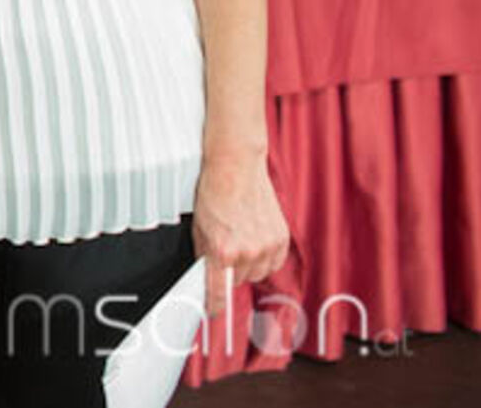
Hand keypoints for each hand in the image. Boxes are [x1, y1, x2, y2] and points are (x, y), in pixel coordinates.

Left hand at [192, 152, 289, 315]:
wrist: (235, 168)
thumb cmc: (214, 193)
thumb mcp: (198, 227)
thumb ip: (203, 255)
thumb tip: (204, 274)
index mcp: (222, 251)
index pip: (217, 291)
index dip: (213, 305)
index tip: (211, 311)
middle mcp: (247, 252)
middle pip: (238, 281)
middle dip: (230, 271)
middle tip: (225, 250)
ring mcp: (267, 247)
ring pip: (257, 274)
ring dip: (248, 265)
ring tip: (240, 240)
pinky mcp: (281, 239)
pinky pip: (274, 263)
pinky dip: (265, 258)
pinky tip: (255, 241)